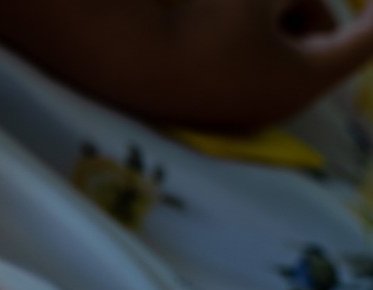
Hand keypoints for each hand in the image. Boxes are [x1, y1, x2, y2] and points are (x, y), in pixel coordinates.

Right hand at [0, 0, 372, 128]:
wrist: (112, 54)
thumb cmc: (195, 19)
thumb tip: (289, 4)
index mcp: (301, 79)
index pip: (364, 43)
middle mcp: (273, 105)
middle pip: (318, 47)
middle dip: (306, 7)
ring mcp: (236, 110)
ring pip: (278, 55)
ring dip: (271, 22)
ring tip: (233, 6)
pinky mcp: (204, 107)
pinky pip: (243, 69)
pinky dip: (241, 45)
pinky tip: (209, 25)